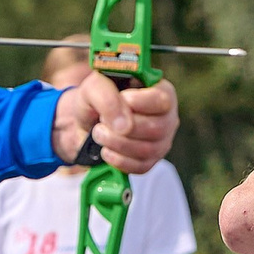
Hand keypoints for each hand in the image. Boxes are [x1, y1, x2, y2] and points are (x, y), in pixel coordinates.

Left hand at [52, 71, 178, 173]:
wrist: (86, 121)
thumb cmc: (95, 98)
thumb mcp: (94, 86)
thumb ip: (108, 98)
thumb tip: (124, 127)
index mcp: (161, 91)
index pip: (162, 100)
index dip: (138, 103)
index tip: (119, 100)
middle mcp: (167, 117)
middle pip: (156, 128)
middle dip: (122, 128)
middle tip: (101, 121)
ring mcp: (161, 141)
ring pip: (148, 150)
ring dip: (116, 143)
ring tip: (99, 134)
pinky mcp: (150, 160)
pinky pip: (140, 167)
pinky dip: (118, 160)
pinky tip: (106, 150)